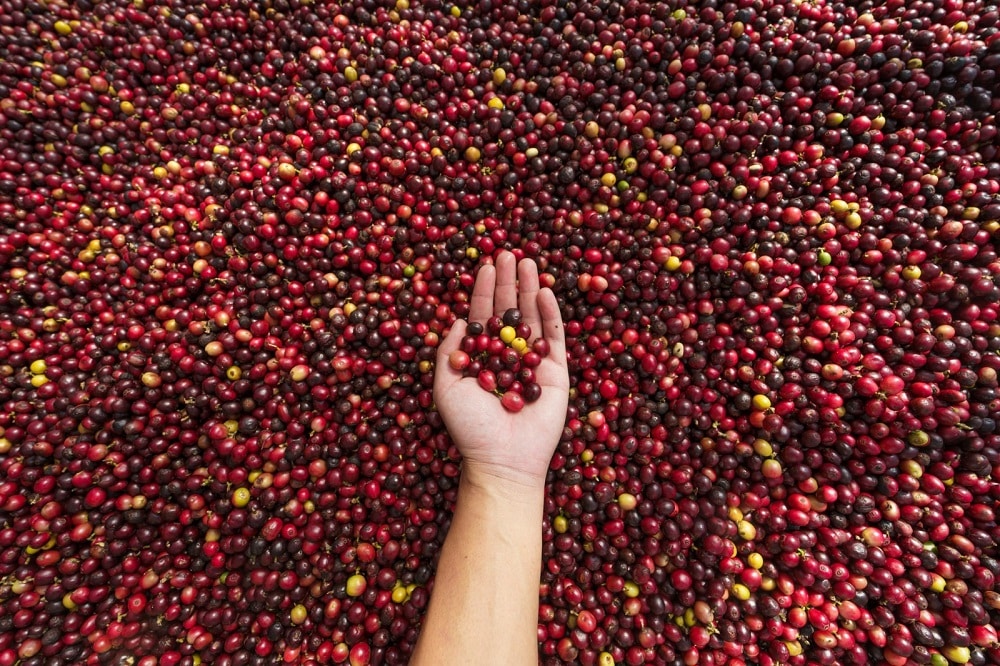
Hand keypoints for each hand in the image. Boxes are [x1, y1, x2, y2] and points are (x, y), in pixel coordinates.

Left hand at [434, 252, 569, 491]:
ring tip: (527, 261)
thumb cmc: (470, 428)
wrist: (502, 459)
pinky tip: (543, 291)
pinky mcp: (556, 372)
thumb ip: (450, 351)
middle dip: (507, 282)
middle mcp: (507, 356)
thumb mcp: (446, 386)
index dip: (483, 291)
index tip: (484, 265)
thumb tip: (460, 320)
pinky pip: (553, 338)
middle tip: (507, 253)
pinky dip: (550, 314)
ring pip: (532, 318)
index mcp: (481, 358)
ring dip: (529, 289)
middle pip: (509, 311)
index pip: (482, 317)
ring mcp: (532, 363)